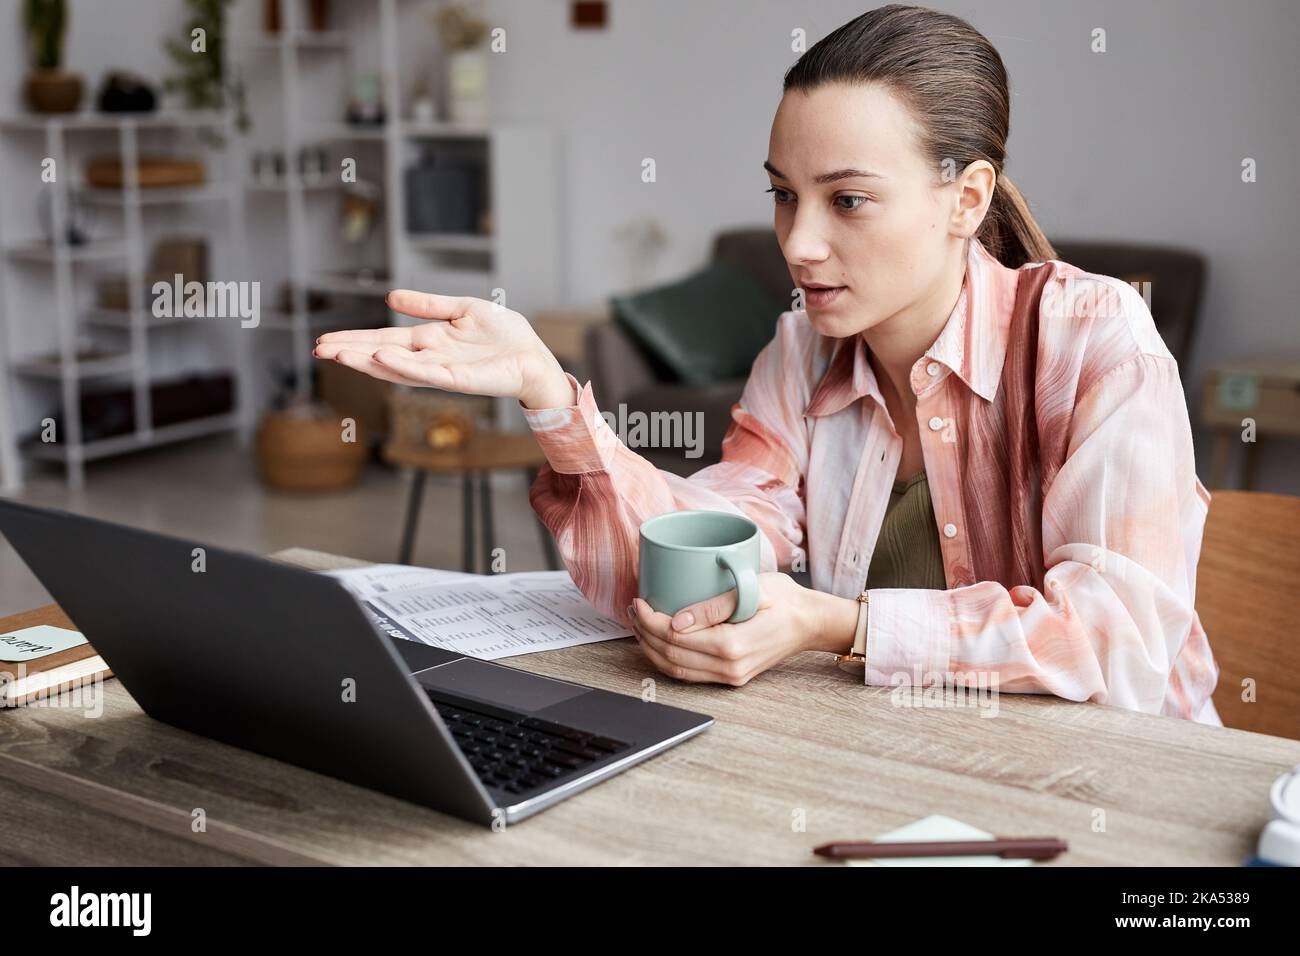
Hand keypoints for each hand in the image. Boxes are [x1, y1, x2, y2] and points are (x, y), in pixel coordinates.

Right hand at [312, 290, 575, 408]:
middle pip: (383, 354)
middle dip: (351, 352)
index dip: (354, 339)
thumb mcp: (462, 309)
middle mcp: (431, 357)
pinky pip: (428, 372)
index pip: (383, 338)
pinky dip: (403, 365)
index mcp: (430, 341)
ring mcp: (443, 370)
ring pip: (398, 367)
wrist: (535, 356)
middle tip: (318, 350)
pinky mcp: (461, 379)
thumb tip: (392, 295)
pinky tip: (381, 357)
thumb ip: (428, 305)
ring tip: (340, 355)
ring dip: (368, 361)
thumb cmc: (505, 336)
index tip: (325, 341)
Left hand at [626, 573, 854, 684]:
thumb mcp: (751, 590)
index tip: (640, 601)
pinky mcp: (731, 677)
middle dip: (644, 633)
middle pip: (671, 655)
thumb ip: (714, 606)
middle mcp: (730, 668)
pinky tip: (658, 641)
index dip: (650, 621)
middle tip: (633, 609)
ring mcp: (730, 677)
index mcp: (733, 646)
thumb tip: (677, 622)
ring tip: (639, 624)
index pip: (676, 638)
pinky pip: (689, 674)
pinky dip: (667, 659)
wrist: (809, 622)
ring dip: (651, 648)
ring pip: (676, 670)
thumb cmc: (784, 600)